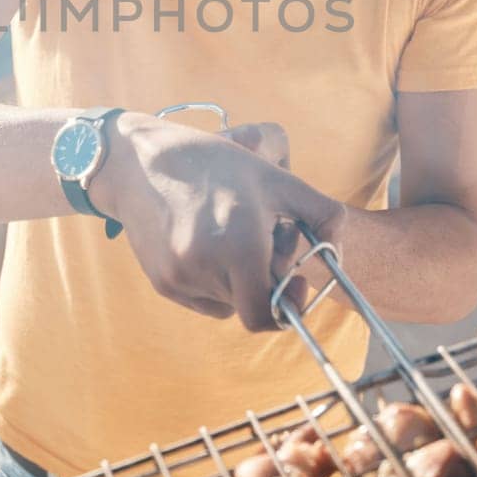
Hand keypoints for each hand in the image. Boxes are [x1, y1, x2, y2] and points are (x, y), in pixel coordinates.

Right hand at [91, 112, 345, 331]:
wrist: (137, 162)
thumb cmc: (213, 164)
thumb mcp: (276, 178)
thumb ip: (323, 215)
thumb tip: (339, 254)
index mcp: (240, 245)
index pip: (266, 314)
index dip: (286, 306)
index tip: (296, 282)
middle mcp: (207, 268)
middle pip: (251, 304)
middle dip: (265, 280)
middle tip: (264, 240)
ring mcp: (180, 278)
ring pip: (227, 302)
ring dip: (239, 279)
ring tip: (231, 234)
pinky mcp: (161, 282)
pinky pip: (201, 297)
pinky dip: (213, 279)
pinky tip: (206, 240)